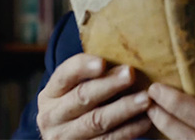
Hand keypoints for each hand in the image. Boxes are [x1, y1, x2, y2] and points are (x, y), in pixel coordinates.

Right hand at [36, 53, 151, 138]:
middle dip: (109, 85)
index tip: (102, 62)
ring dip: (124, 109)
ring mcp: (66, 137)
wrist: (63, 137)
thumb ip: (90, 76)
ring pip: (97, 121)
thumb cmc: (75, 103)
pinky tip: (145, 120)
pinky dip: (129, 130)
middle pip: (82, 97)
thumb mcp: (71, 90)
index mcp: (50, 94)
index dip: (83, 67)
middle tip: (130, 74)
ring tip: (145, 98)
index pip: (64, 75)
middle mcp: (52, 117)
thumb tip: (123, 62)